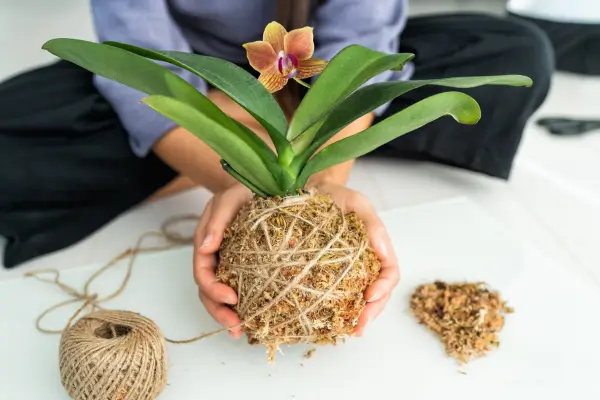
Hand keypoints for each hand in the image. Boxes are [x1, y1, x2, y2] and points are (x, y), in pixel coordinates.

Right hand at [193, 183, 252, 338]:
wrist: (257, 187)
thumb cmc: (240, 191)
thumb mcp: (228, 200)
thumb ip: (216, 222)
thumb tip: (206, 247)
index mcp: (206, 245)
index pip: (203, 273)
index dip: (213, 289)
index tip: (231, 298)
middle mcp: (215, 259)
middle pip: (209, 292)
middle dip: (219, 312)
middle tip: (236, 327)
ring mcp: (228, 265)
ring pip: (222, 296)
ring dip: (229, 316)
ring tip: (242, 332)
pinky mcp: (245, 269)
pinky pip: (241, 289)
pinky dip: (245, 306)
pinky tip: (254, 319)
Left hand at [308, 181, 399, 336]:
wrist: (312, 191)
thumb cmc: (338, 195)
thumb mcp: (357, 202)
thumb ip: (372, 224)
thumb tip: (384, 251)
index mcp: (378, 247)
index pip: (390, 274)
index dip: (383, 288)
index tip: (369, 297)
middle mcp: (367, 262)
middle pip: (378, 293)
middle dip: (372, 312)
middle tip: (359, 327)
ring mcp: (349, 269)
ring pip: (359, 298)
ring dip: (356, 316)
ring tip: (348, 330)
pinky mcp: (329, 272)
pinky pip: (337, 293)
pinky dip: (336, 308)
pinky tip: (329, 320)